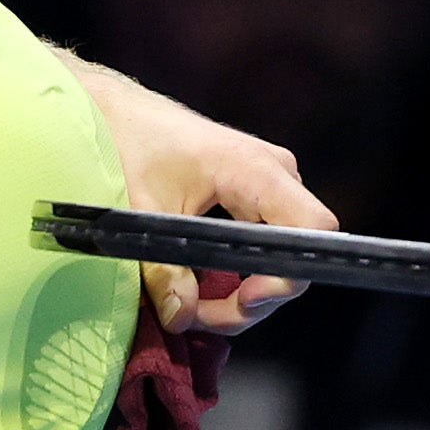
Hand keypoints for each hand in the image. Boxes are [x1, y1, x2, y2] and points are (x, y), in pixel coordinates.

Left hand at [63, 57, 337, 332]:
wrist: (117, 112)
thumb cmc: (131, 143)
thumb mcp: (142, 212)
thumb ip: (163, 269)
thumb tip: (181, 316)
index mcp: (257, 171)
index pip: (312, 231)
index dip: (286, 276)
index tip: (243, 301)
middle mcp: (276, 177)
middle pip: (292, 256)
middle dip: (250, 300)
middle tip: (198, 317)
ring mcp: (270, 186)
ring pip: (278, 258)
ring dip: (240, 295)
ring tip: (191, 308)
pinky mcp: (256, 197)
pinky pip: (264, 245)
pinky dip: (235, 275)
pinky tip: (199, 289)